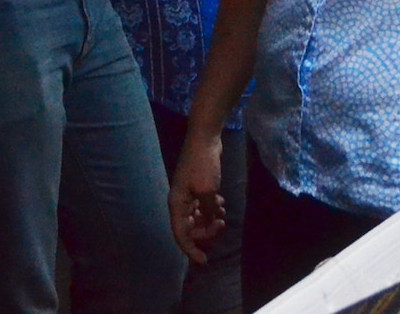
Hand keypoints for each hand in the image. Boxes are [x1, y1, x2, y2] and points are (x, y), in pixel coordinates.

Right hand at [168, 132, 226, 262]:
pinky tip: (221, 202)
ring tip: (223, 211)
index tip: (204, 260)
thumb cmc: (203, 165)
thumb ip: (208, 212)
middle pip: (190, 227)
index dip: (191, 250)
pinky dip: (211, 208)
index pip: (180, 234)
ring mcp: (187, 194)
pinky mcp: (196, 187)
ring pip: (197, 217)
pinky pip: (202, 206)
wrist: (205, 139)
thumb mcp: (208, 192)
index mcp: (177, 204)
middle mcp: (179, 201)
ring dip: (210, 219)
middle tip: (222, 225)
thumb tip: (209, 222)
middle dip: (206, 230)